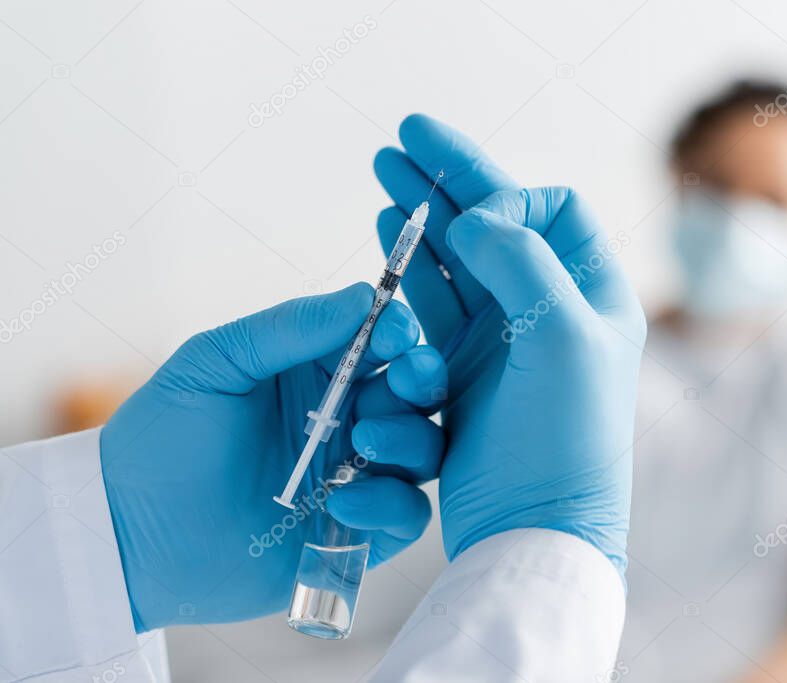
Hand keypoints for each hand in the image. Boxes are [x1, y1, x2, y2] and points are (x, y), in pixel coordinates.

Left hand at [100, 283, 446, 630]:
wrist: (132, 533)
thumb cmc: (164, 439)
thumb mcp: (215, 363)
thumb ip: (289, 328)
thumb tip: (361, 296)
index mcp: (318, 372)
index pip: (382, 341)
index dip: (398, 332)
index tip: (395, 332)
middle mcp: (345, 420)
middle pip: (415, 393)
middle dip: (422, 379)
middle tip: (407, 378)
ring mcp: (354, 476)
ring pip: (423, 450)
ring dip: (409, 439)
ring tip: (364, 440)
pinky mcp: (355, 531)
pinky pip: (405, 514)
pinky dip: (389, 504)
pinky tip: (342, 501)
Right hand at [374, 115, 645, 576]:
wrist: (532, 528)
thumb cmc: (564, 440)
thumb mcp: (562, 338)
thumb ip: (523, 262)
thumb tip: (476, 220)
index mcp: (589, 293)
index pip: (551, 209)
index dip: (508, 198)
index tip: (474, 221)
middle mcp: (547, 309)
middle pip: (495, 223)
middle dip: (447, 179)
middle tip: (401, 137)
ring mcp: (502, 340)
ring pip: (455, 259)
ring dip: (419, 216)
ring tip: (381, 172)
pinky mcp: (463, 372)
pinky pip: (431, 304)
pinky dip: (408, 267)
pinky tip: (386, 235)